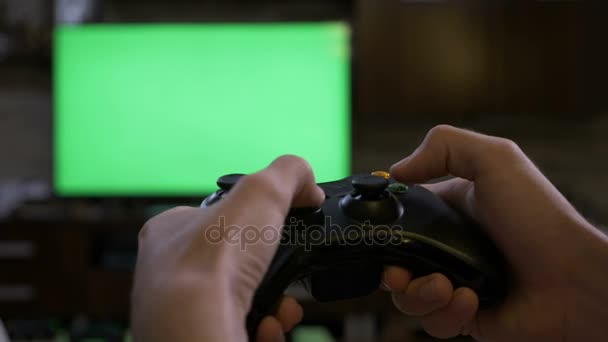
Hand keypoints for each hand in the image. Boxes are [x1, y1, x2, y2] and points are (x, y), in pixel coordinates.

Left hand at [131, 156, 324, 341]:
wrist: (197, 329)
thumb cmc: (212, 262)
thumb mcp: (261, 191)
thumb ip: (288, 173)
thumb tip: (308, 184)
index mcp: (170, 231)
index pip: (214, 216)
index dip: (252, 221)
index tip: (280, 228)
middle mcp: (169, 272)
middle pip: (234, 262)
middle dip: (271, 269)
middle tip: (287, 270)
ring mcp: (182, 310)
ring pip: (240, 300)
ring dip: (273, 301)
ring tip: (283, 307)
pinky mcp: (200, 337)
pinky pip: (239, 330)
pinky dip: (263, 328)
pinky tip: (266, 326)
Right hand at [383, 125, 607, 340]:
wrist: (576, 279)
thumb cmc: (540, 218)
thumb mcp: (495, 159)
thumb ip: (444, 146)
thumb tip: (396, 170)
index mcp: (449, 213)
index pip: (400, 221)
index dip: (383, 230)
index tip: (378, 236)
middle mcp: (449, 248)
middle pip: (396, 264)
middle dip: (393, 273)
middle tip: (401, 274)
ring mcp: (457, 283)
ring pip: (409, 298)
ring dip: (419, 295)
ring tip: (446, 286)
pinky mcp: (468, 316)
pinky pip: (436, 323)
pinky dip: (447, 314)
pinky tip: (470, 301)